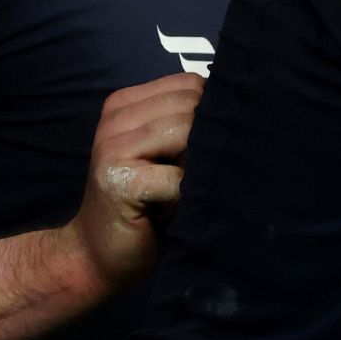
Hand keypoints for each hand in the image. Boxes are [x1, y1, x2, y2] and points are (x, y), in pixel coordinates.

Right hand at [63, 74, 204, 291]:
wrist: (97, 256)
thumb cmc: (145, 203)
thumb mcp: (165, 153)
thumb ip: (189, 124)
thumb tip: (243, 108)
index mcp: (125, 105)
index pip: (191, 83)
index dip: (214, 111)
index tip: (212, 143)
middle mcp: (115, 120)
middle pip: (193, 106)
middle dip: (210, 137)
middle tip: (199, 173)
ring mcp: (112, 149)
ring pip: (188, 134)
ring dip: (199, 166)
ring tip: (185, 189)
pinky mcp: (119, 182)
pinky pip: (180, 176)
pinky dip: (188, 194)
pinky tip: (175, 209)